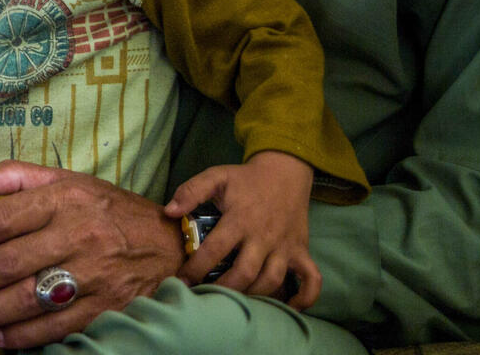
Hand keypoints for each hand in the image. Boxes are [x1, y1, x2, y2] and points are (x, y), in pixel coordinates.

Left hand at [0, 161, 182, 347]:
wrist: (171, 244)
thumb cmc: (108, 209)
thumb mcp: (67, 181)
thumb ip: (16, 177)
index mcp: (64, 200)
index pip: (0, 220)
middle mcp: (77, 235)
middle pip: (8, 263)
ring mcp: (93, 275)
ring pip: (27, 298)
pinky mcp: (106, 308)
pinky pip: (55, 326)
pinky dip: (22, 335)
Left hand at [164, 150, 319, 308]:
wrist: (285, 172)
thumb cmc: (246, 179)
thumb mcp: (216, 176)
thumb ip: (191, 191)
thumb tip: (168, 212)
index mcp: (240, 219)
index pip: (215, 250)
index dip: (196, 269)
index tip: (181, 282)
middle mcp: (264, 236)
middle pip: (245, 272)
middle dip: (223, 289)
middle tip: (205, 298)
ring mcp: (285, 246)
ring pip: (272, 280)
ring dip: (253, 295)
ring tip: (233, 302)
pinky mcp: (302, 251)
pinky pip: (311, 280)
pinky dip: (305, 298)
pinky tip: (288, 308)